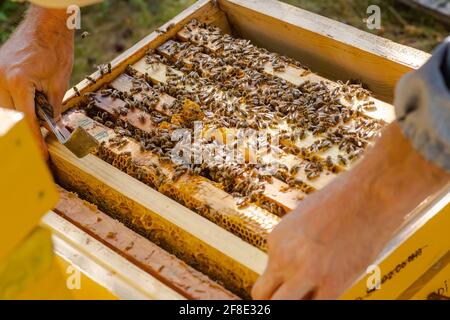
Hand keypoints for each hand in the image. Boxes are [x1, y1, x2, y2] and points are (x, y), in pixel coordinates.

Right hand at [0, 5, 73, 157]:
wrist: (47, 26)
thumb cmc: (56, 52)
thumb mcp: (58, 85)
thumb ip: (52, 110)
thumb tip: (51, 131)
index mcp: (18, 83)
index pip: (25, 123)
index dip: (34, 143)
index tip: (41, 157)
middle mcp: (0, 79)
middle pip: (10, 119)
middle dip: (24, 137)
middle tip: (35, 152)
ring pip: (2, 110)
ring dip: (16, 123)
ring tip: (31, 135)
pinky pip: (0, 97)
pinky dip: (11, 109)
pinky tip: (22, 117)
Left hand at [252, 123, 449, 299]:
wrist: (370, 193)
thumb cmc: (342, 200)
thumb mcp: (303, 219)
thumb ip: (294, 244)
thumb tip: (296, 265)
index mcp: (276, 240)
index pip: (267, 275)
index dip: (281, 283)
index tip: (294, 284)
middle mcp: (285, 257)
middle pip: (262, 296)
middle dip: (274, 301)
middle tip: (293, 296)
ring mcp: (307, 272)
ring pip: (281, 306)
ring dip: (292, 304)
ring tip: (309, 295)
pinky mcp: (333, 282)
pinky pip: (315, 306)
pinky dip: (318, 303)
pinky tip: (329, 292)